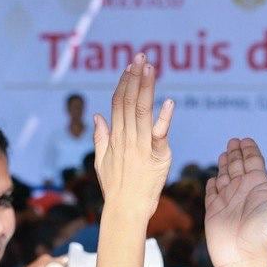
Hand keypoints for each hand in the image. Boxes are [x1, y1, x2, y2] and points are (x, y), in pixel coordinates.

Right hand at [93, 55, 173, 221]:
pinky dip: (164, 117)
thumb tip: (97, 116)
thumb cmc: (116, 188)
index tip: (129, 67)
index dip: (123, 83)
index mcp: (115, 137)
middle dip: (135, 77)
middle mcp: (127, 138)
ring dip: (146, 88)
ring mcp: (141, 146)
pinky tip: (169, 102)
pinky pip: (160, 133)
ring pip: (142, 111)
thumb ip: (100, 137)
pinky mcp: (157, 156)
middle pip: (129, 102)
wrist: (127, 209)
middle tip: (140, 57)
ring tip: (150, 68)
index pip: (118, 103)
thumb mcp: (101, 161)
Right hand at [205, 138, 266, 266]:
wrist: (245, 260)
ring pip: (225, 177)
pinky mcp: (214, 211)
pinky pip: (212, 194)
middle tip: (232, 140)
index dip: (249, 150)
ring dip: (224, 166)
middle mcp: (244, 192)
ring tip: (223, 153)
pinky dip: (212, 185)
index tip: (245, 139)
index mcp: (260, 187)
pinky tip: (212, 179)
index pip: (254, 162)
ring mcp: (228, 201)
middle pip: (238, 166)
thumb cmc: (266, 235)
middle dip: (235, 153)